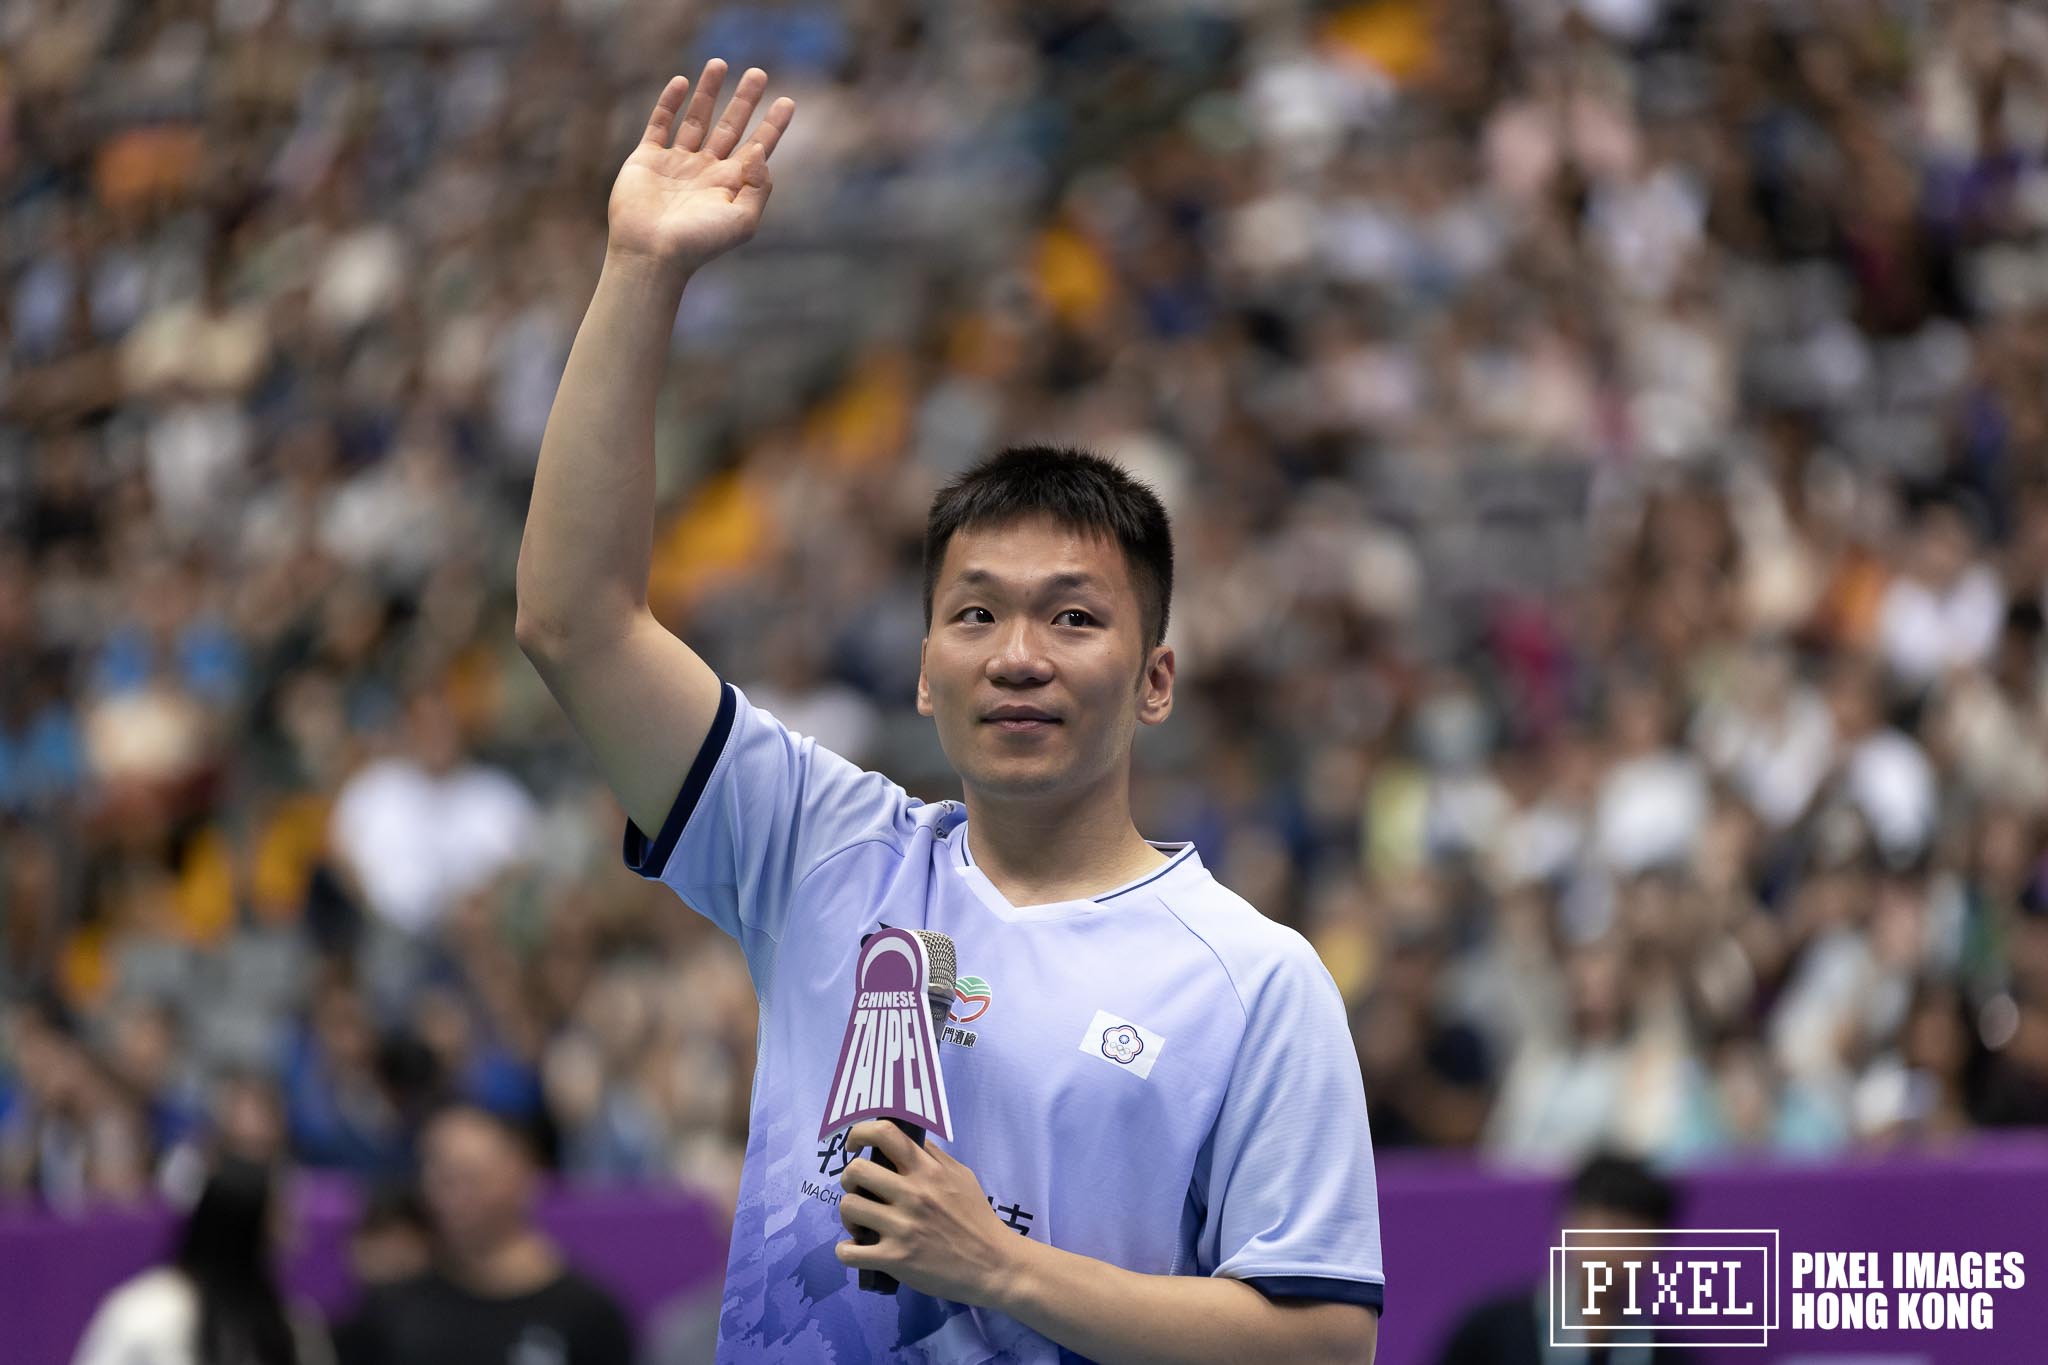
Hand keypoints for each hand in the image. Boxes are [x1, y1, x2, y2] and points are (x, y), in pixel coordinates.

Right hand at [607, 61, 795, 279]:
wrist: (652, 253)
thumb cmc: (700, 243)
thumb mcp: (743, 220)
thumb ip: (759, 186)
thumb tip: (761, 151)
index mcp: (731, 184)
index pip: (758, 148)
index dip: (773, 125)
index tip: (788, 101)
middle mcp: (706, 171)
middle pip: (730, 127)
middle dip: (745, 100)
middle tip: (760, 73)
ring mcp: (676, 163)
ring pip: (696, 119)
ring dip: (709, 92)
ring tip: (720, 62)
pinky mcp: (647, 159)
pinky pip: (660, 124)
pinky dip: (669, 102)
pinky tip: (682, 82)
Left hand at [834, 1120, 1027, 1304]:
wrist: (993, 1265)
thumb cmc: (977, 1218)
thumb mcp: (962, 1176)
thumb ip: (933, 1156)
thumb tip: (907, 1140)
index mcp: (928, 1170)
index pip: (885, 1134)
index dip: (860, 1133)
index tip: (854, 1146)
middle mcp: (912, 1194)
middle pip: (856, 1171)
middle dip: (849, 1179)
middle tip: (859, 1190)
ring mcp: (902, 1227)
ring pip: (849, 1207)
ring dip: (848, 1215)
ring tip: (861, 1222)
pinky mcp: (895, 1259)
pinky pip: (848, 1252)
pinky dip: (846, 1250)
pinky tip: (856, 1249)